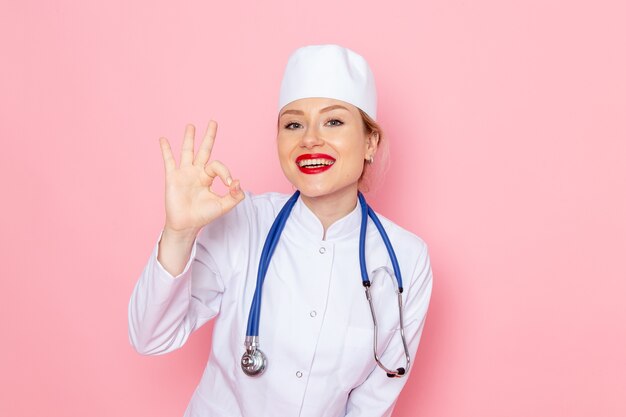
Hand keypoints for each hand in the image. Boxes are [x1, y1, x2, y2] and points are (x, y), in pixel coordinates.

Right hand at [159, 121, 243, 236]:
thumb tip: (238, 181)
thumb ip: (234, 195)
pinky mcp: (172, 177)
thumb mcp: (223, 206)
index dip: (225, 171)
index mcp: (208, 177)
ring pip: (187, 151)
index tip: (229, 183)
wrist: (186, 225)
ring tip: (191, 125)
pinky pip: (168, 161)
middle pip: (204, 150)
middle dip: (209, 136)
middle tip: (213, 122)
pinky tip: (163, 139)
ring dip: (189, 138)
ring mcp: (184, 173)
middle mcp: (196, 172)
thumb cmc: (203, 216)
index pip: (218, 166)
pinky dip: (166, 150)